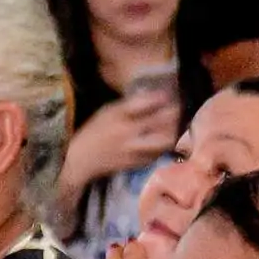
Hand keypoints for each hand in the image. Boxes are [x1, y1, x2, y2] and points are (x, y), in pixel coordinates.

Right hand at [60, 83, 181, 196]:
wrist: (81, 159)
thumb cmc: (93, 131)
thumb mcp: (106, 112)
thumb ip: (128, 105)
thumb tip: (152, 97)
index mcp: (119, 116)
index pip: (146, 102)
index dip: (161, 98)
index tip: (168, 95)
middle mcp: (129, 132)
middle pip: (161, 121)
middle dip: (173, 114)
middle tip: (177, 110)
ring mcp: (135, 149)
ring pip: (164, 140)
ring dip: (172, 132)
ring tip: (174, 127)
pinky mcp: (138, 163)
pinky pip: (158, 153)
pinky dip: (163, 146)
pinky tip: (162, 141)